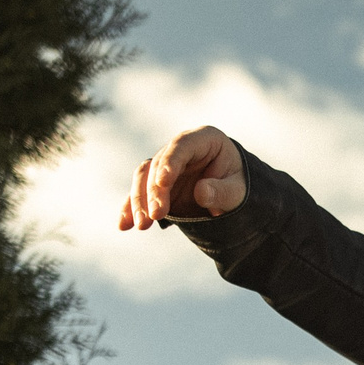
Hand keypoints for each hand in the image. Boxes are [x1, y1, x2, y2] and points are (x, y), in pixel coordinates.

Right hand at [119, 125, 245, 229]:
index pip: (182, 146)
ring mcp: (166, 166)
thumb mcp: (239, 191)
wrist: (233, 194)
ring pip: (143, 177)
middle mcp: (180, 149)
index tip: (163, 182)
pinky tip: (124, 225)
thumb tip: (201, 192)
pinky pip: (140, 193)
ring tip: (142, 225)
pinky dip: (131, 209)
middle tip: (156, 215)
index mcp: (204, 139)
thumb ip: (222, 191)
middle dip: (154, 191)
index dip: (170, 162)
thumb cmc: (239, 186)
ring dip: (139, 201)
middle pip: (159, 164)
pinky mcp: (157, 185)